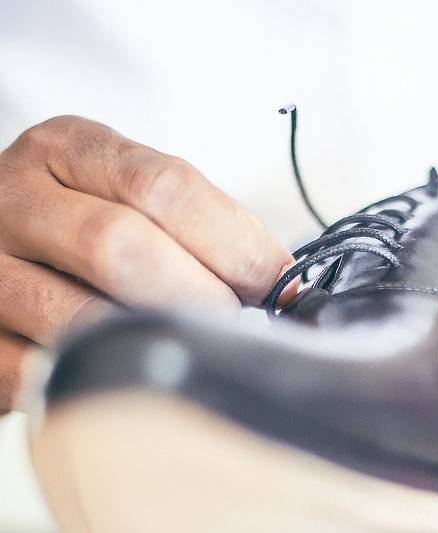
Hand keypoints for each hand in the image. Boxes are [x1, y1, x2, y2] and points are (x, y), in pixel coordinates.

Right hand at [0, 116, 292, 410]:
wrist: (1, 261)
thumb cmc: (88, 233)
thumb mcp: (130, 197)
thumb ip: (198, 224)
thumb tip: (284, 284)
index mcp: (65, 148)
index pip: (162, 185)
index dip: (233, 241)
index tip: (278, 283)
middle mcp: (11, 197)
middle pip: (119, 244)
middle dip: (199, 294)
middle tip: (237, 326)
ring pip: (79, 316)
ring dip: (156, 342)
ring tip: (196, 351)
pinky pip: (41, 373)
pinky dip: (104, 381)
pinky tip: (137, 379)